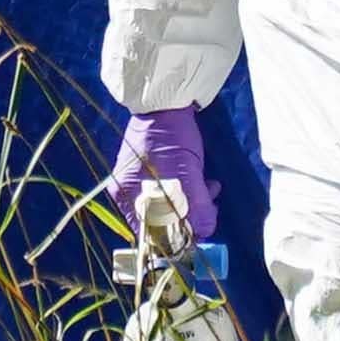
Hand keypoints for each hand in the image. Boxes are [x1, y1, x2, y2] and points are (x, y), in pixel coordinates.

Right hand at [107, 102, 218, 249]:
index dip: (176, 239)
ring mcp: (140, 180)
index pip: (150, 235)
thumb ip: (195, 209)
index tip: (200, 234)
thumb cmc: (172, 138)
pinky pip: (173, 192)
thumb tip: (203, 235)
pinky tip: (207, 182)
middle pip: (161, 222)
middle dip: (189, 219)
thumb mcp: (187, 176)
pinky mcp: (154, 171)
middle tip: (210, 208)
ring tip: (211, 190)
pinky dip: (191, 192)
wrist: (166, 101)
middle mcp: (129, 192)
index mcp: (127, 196)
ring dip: (195, 204)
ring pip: (170, 207)